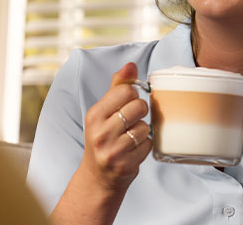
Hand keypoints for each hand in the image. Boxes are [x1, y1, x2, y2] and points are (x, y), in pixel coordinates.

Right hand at [79, 62, 151, 191]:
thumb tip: (131, 65)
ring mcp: (112, 150)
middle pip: (139, 107)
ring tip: (131, 137)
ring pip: (145, 127)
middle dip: (141, 112)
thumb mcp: (103, 112)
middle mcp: (100, 132)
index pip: (126, 91)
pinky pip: (149, 145)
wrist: (98, 176)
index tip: (127, 104)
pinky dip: (145, 146)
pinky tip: (134, 150)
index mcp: (94, 114)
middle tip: (132, 121)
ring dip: (143, 131)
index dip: (133, 96)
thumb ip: (117, 87)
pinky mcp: (125, 164)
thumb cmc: (104, 137)